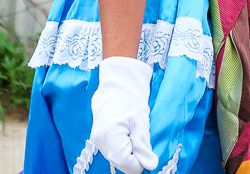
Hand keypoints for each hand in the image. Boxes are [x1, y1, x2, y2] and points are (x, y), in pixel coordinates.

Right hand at [91, 57, 158, 173]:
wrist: (117, 84)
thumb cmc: (130, 99)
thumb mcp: (140, 122)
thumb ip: (144, 146)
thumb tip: (151, 166)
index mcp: (110, 137)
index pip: (128, 165)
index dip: (141, 162)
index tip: (148, 150)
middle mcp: (100, 142)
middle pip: (121, 163)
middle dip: (134, 157)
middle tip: (141, 139)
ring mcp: (98, 141)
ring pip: (117, 159)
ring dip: (129, 152)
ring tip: (133, 133)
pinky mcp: (98, 139)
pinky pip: (113, 151)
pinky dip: (122, 148)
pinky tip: (127, 134)